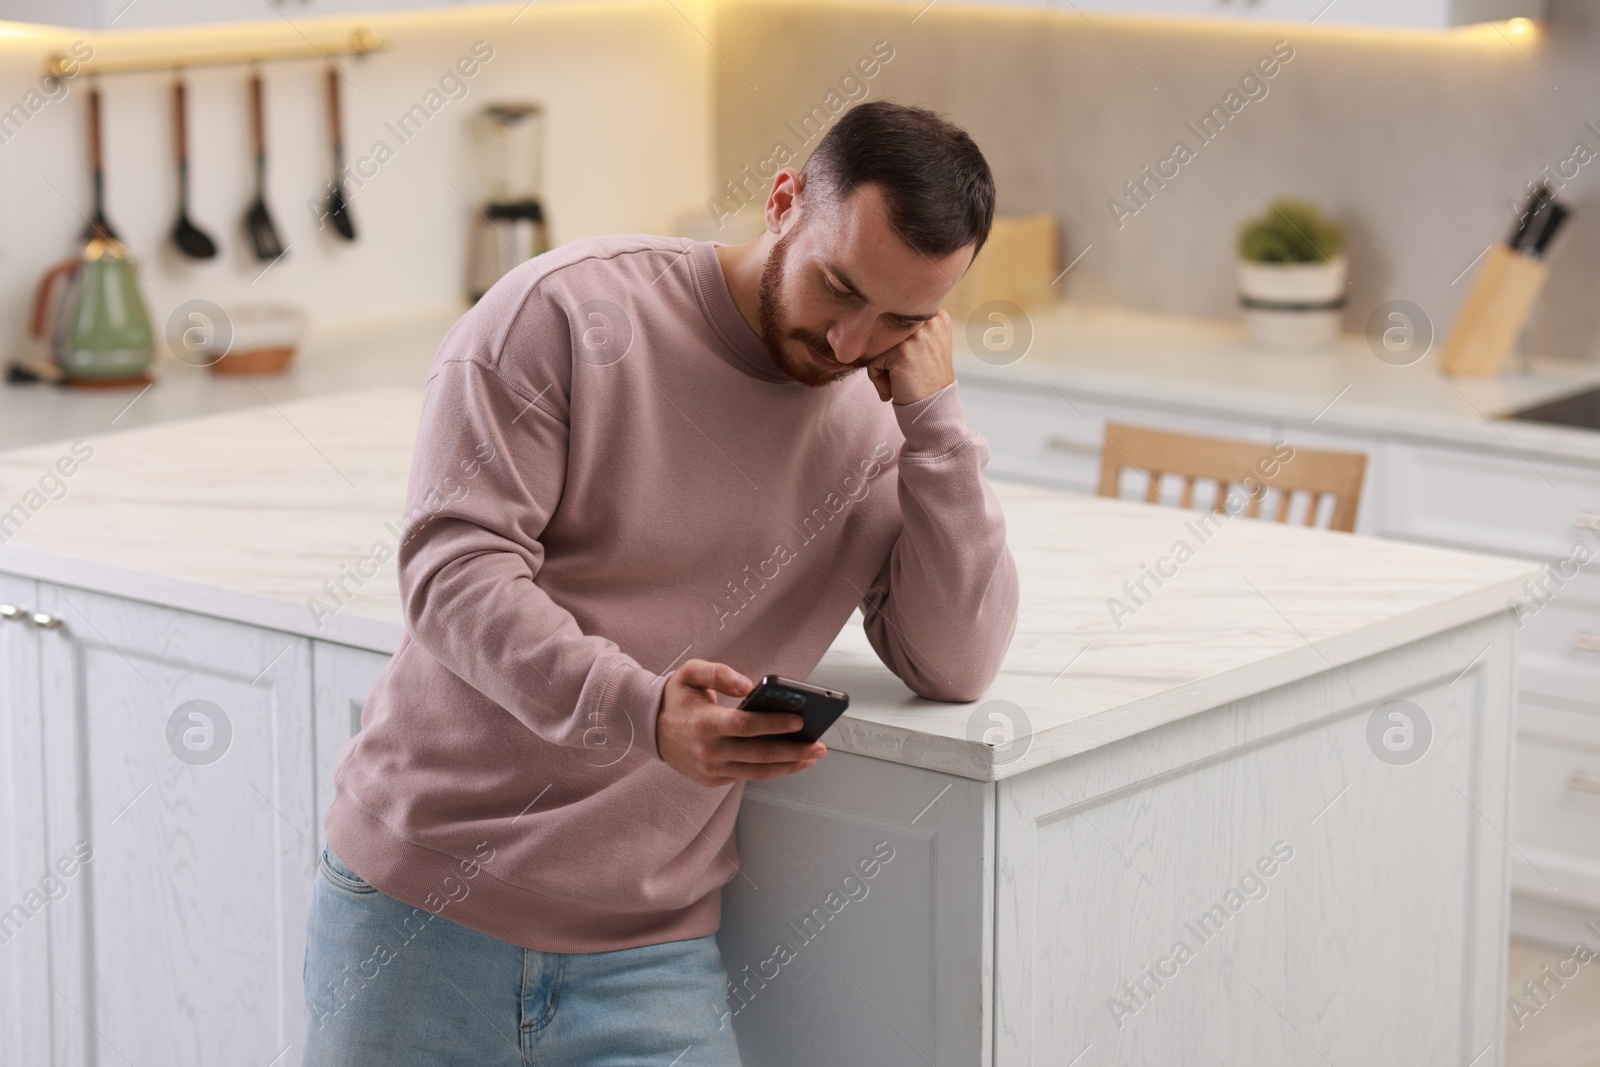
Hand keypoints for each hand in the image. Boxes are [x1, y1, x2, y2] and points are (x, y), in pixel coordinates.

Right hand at [656, 659, 825, 787]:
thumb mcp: (691, 673)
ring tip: (813, 755)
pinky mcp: (714, 780)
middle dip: (794, 750)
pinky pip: (749, 776)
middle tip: (819, 745)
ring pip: (759, 771)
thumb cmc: (678, 698)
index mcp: (704, 724)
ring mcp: (711, 769)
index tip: (800, 720)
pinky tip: (791, 761)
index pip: (746, 726)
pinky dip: (773, 770)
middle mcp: (708, 751)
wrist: (651, 728)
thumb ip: (719, 673)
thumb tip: (748, 685)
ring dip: (790, 765)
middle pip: (759, 754)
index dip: (775, 724)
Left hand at [865, 310, 953, 405]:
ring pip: (879, 347)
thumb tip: (873, 320)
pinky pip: (873, 363)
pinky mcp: (901, 351)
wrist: (933, 409)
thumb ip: (911, 329)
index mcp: (938, 317)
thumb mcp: (928, 346)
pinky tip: (895, 388)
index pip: (897, 322)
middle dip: (889, 356)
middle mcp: (929, 321)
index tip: (913, 364)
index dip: (898, 346)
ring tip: (899, 382)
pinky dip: (878, 379)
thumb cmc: (925, 381)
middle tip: (906, 375)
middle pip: (887, 333)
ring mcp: (916, 335)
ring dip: (883, 369)